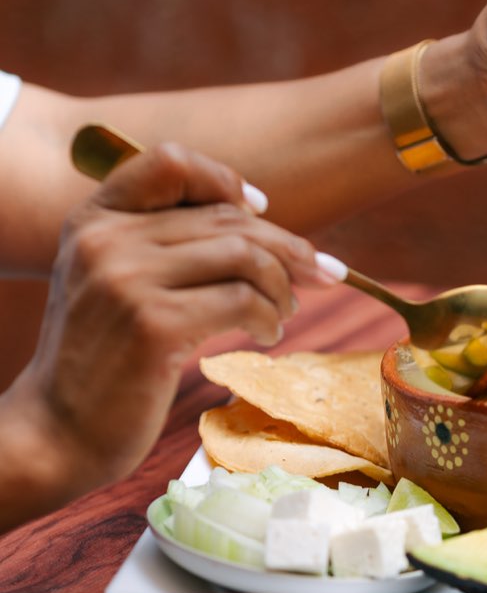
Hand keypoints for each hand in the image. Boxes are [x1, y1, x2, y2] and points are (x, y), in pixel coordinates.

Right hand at [9, 144, 333, 506]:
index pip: (169, 162)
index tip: (263, 211)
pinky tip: (268, 335)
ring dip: (282, 286)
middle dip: (287, 246)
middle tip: (322, 273)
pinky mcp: (154, 324)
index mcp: (94, 219)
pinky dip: (270, 317)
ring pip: (243, 255)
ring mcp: (126, 280)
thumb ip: (167, 245)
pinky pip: (242, 301)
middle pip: (226, 216)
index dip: (226, 181)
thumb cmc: (103, 360)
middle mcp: (106, 239)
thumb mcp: (117, 283)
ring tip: (285, 313)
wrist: (58, 430)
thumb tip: (263, 219)